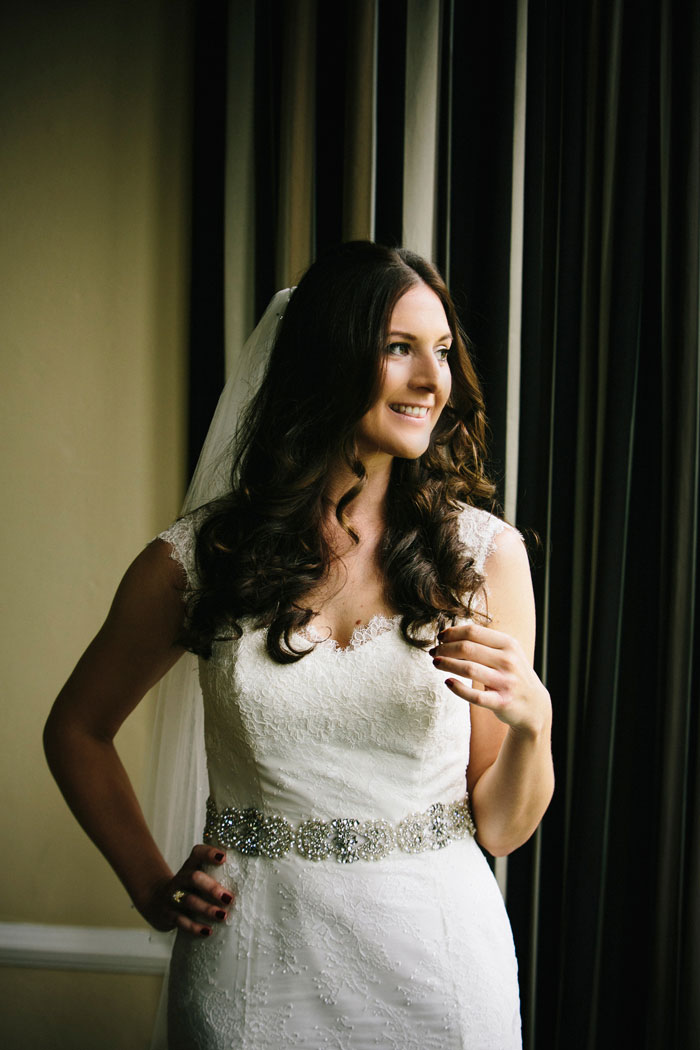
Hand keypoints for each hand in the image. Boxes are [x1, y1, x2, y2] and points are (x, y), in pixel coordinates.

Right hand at [139, 844, 234, 936]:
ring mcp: (172, 897)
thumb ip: (215, 874)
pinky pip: (181, 921)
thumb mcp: (196, 877)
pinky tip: (208, 931)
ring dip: (206, 909)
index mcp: (190, 866)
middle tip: (229, 898)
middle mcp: (180, 879)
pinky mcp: (168, 915)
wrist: (156, 900)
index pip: (197, 853)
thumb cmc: (188, 887)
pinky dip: (195, 927)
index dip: (209, 853)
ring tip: (223, 916)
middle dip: (212, 888)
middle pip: (194, 878)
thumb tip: (250, 880)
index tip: (224, 857)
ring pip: (189, 901)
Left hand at [430, 622, 550, 737]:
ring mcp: (506, 682)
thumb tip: (449, 634)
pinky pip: (475, 696)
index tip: (440, 637)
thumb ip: (484, 642)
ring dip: (447, 664)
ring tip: (436, 663)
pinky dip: (458, 688)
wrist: (534, 705)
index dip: (452, 633)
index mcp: (508, 644)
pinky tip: (448, 682)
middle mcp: (508, 661)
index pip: (473, 632)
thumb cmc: (512, 674)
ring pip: (468, 669)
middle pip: (467, 648)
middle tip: (434, 652)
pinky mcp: (502, 702)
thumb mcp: (507, 652)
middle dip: (445, 649)